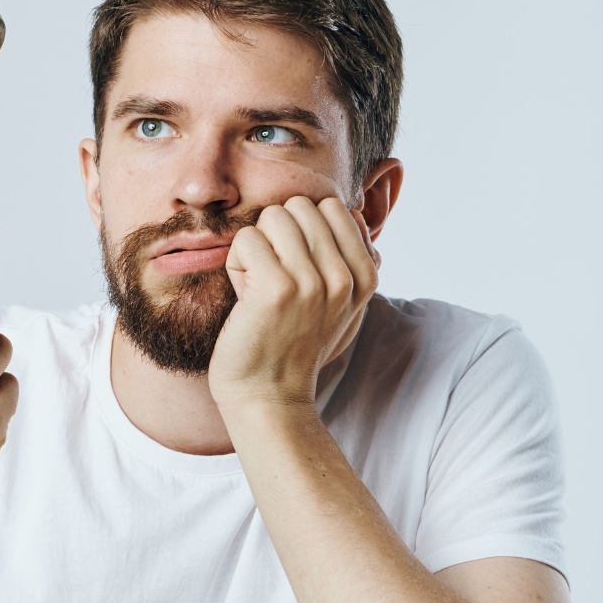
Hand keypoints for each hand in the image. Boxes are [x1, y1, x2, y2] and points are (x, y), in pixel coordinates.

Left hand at [207, 196, 378, 411]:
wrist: (269, 396)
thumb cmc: (295, 346)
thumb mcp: (342, 306)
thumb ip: (354, 259)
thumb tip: (353, 211)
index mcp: (365, 276)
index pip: (331, 206)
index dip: (302, 229)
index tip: (296, 270)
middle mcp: (344, 277)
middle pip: (300, 206)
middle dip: (278, 235)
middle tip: (273, 278)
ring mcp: (313, 282)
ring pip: (273, 216)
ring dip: (256, 248)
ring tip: (259, 287)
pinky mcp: (277, 289)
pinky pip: (247, 238)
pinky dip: (237, 263)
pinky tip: (244, 297)